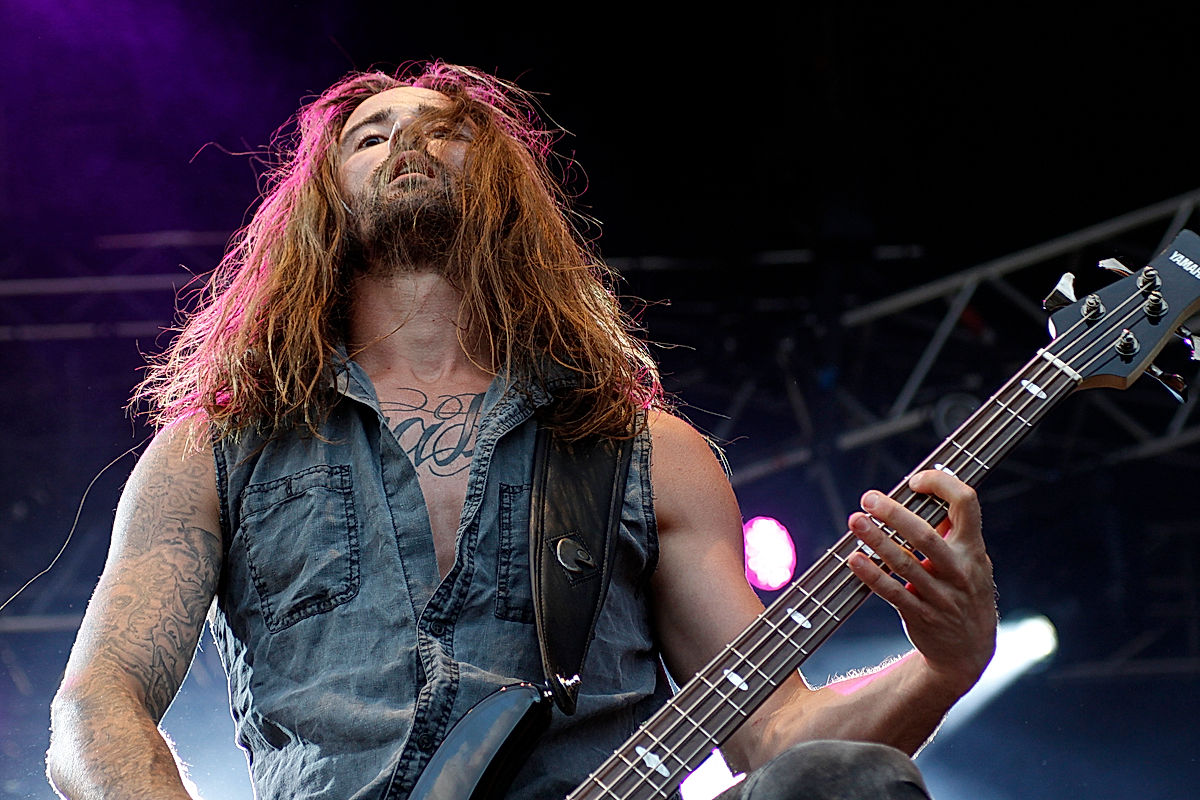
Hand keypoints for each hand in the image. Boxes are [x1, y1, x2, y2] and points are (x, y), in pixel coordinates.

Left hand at [846, 470, 996, 696]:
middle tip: (868, 498)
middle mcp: (960, 570)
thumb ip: (950, 531)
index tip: (915, 481)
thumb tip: (920, 492)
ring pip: (904, 563)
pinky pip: (892, 592)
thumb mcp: (971, 560)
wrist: (969, 651)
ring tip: (855, 521)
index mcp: (974, 548)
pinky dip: (872, 575)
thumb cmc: (963, 591)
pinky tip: (854, 559)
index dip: (941, 484)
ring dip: (876, 540)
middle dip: (894, 514)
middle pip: (925, 535)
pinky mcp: (920, 615)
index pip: (966, 503)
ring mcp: (941, 595)